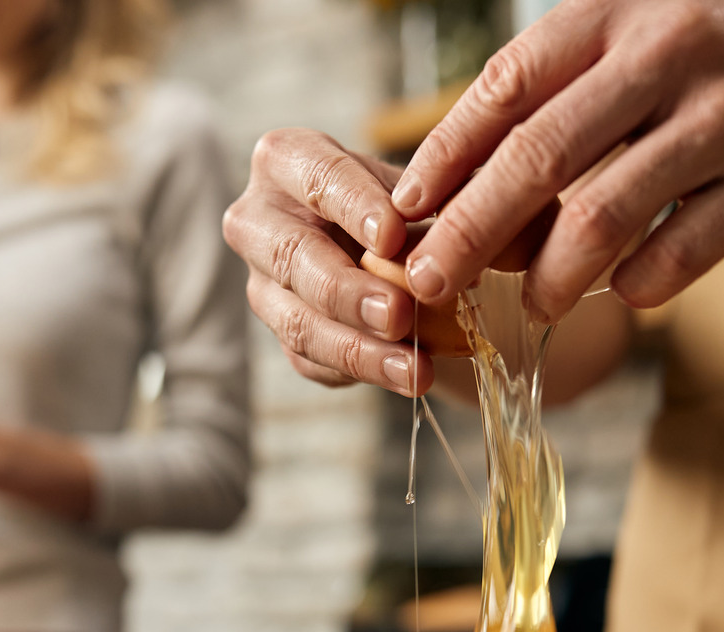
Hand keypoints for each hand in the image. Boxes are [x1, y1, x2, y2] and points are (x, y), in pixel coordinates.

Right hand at [223, 128, 434, 395]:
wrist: (394, 247)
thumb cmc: (405, 200)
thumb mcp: (423, 184)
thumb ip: (440, 203)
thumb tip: (464, 247)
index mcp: (287, 160)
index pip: (316, 178)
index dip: (353, 207)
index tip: (392, 236)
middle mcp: (259, 219)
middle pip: (292, 256)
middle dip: (348, 290)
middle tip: (399, 313)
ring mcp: (263, 282)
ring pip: (297, 320)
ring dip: (357, 348)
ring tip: (413, 367)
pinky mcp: (281, 332)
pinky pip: (311, 360)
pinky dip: (361, 371)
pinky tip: (404, 378)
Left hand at [391, 0, 723, 320]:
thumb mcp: (653, 36)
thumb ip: (572, 97)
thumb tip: (470, 186)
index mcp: (621, 16)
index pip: (505, 88)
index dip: (445, 156)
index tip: (404, 212)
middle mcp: (669, 54)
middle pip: (538, 156)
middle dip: (469, 230)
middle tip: (425, 283)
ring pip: (605, 214)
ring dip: (554, 274)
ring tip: (535, 304)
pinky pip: (684, 251)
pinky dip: (642, 285)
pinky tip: (630, 292)